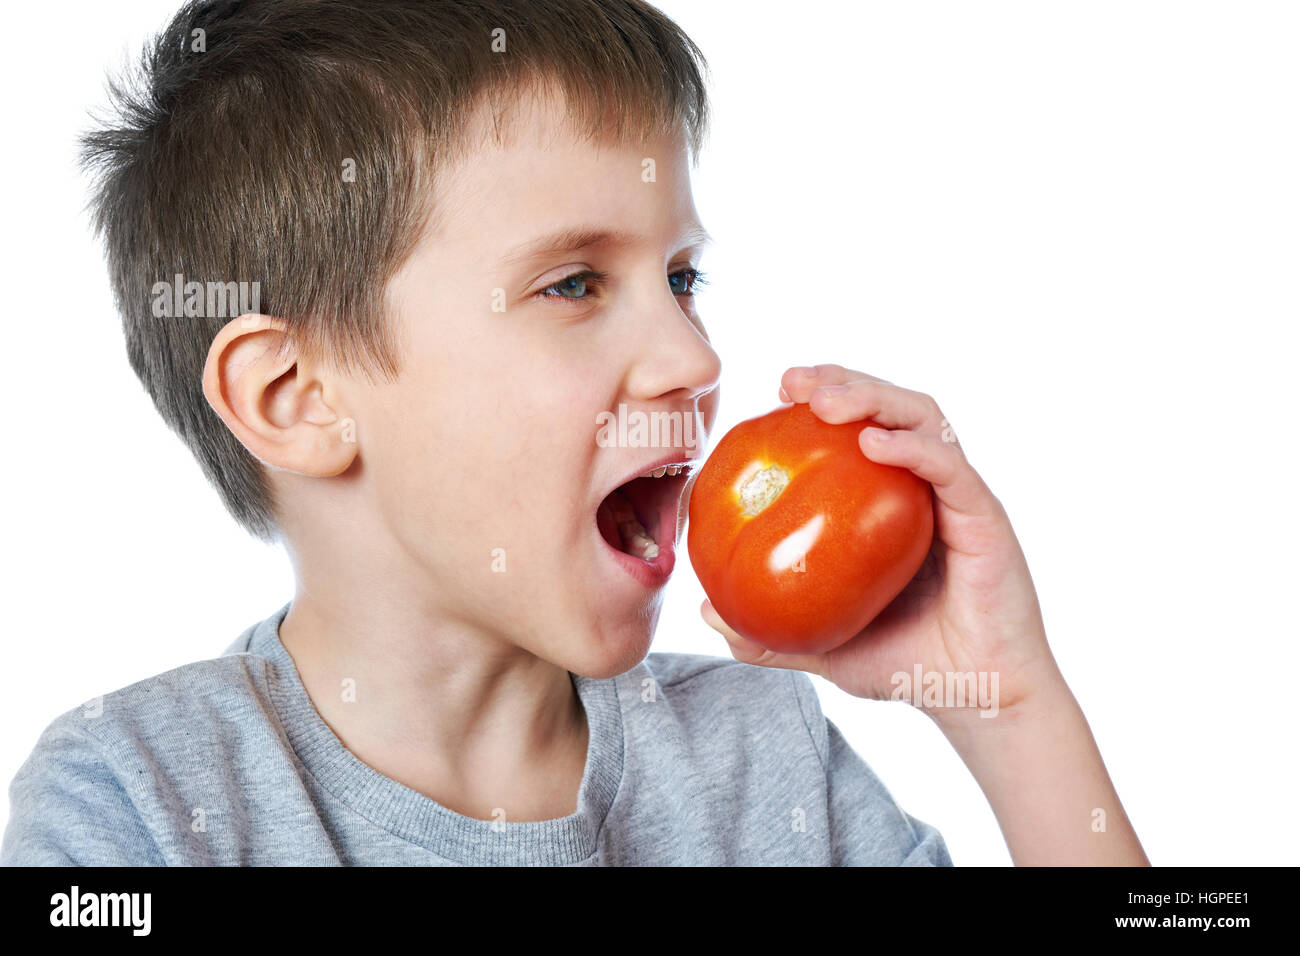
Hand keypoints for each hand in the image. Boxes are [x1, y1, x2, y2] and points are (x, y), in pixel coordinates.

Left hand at [700, 363, 1064, 725]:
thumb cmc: (905, 664)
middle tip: (792, 381)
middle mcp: (927, 488)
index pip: (858, 429)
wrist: (975, 700)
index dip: (823, 400)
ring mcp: (958, 498)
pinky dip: (912, 448)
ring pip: (922, 419)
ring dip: (873, 397)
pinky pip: (950, 469)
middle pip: (889, 407)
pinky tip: (873, 443)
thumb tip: (706, 613)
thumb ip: (769, 632)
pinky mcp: (985, 518)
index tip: (777, 394)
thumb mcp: (823, 647)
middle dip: (842, 381)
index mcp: (892, 504)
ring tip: (825, 400)